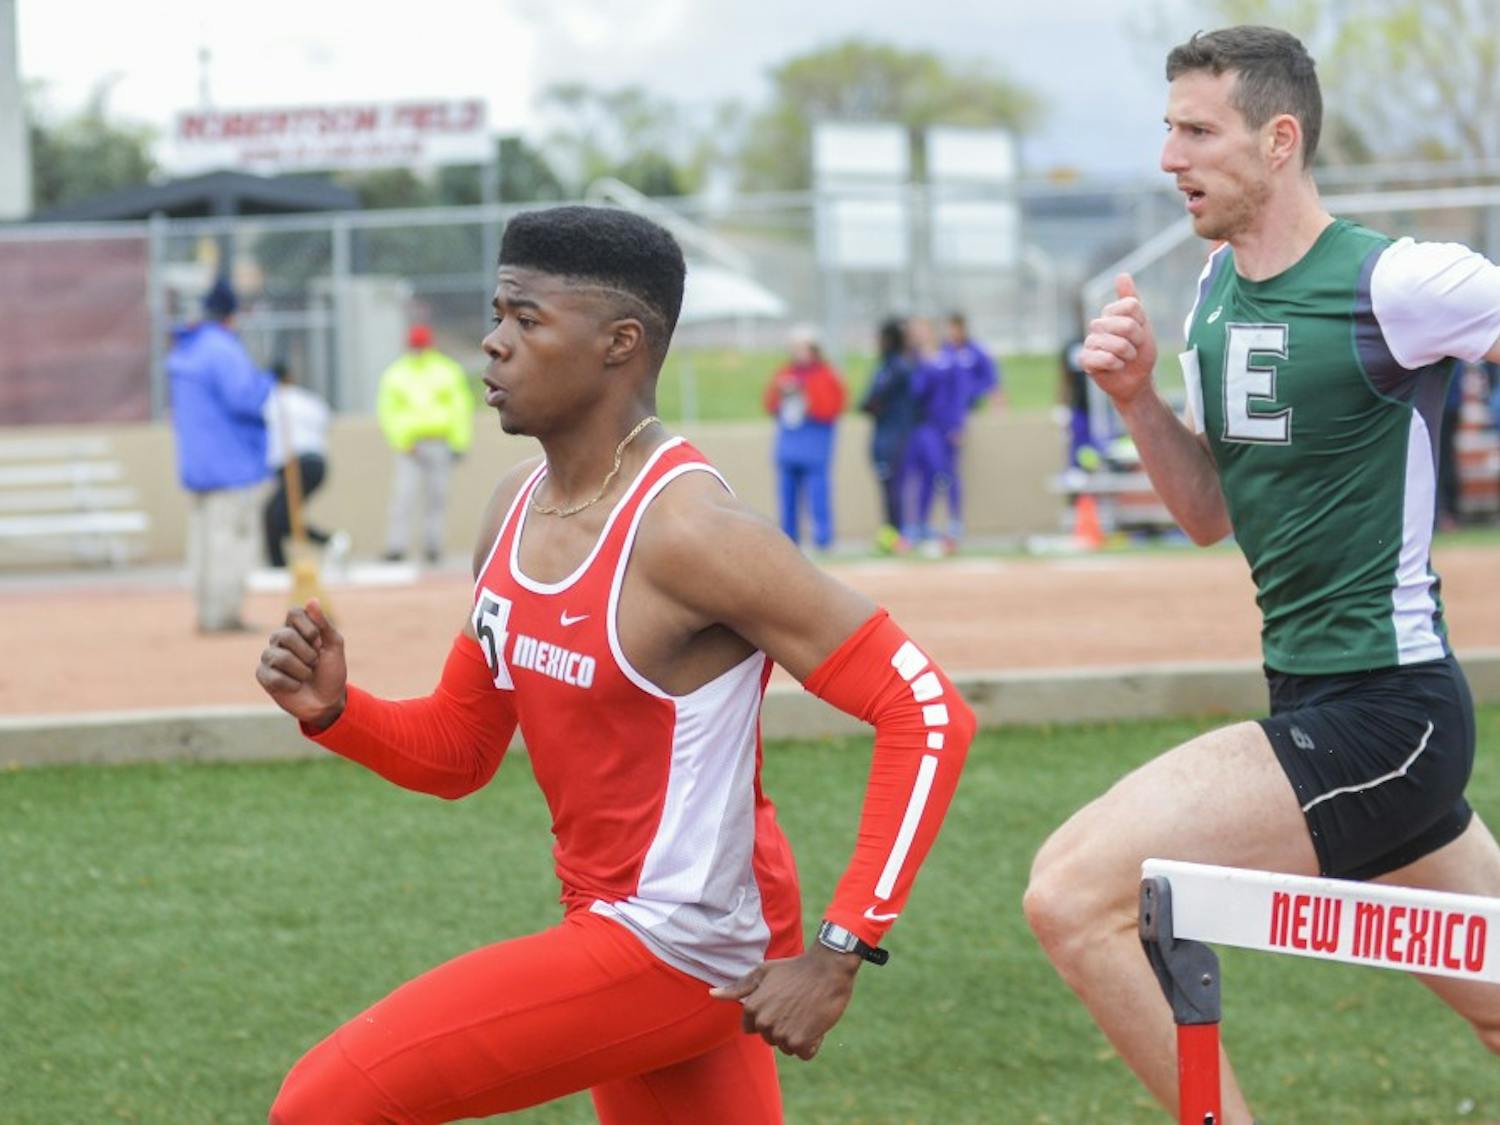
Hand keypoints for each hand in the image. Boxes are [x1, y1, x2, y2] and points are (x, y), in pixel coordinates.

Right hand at [255, 599, 346, 729]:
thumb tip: (312, 600)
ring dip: (302, 671)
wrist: (327, 701)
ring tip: (306, 676)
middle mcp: (279, 639)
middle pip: (285, 635)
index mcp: (296, 628)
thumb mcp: (334, 646)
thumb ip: (324, 624)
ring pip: (280, 658)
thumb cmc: (331, 671)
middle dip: (308, 654)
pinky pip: (273, 677)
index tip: (319, 641)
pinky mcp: (263, 675)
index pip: (294, 612)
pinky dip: (292, 684)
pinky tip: (295, 687)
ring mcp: (269, 657)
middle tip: (314, 663)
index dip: (308, 627)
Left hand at [708, 945, 858, 1059]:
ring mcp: (782, 1033)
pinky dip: (812, 1043)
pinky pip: (804, 1053)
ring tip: (808, 1012)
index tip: (782, 1002)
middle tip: (798, 1006)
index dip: (770, 1017)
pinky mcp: (801, 1042)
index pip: (753, 1029)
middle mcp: (764, 1022)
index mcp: (752, 1007)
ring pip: (788, 1047)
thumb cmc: (795, 969)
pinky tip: (816, 1023)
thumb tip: (712, 994)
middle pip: (771, 1039)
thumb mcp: (763, 972)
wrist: (827, 968)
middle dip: (784, 1027)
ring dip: (799, 1036)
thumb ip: (738, 987)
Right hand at [1081, 273, 1157, 409]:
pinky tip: (1115, 367)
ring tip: (1124, 360)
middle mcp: (1098, 325)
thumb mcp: (1142, 325)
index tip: (1140, 334)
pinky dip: (1116, 365)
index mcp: (1111, 314)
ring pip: (1117, 344)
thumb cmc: (1139, 353)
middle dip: (1137, 341)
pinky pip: (1105, 358)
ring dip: (1128, 356)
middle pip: (1126, 325)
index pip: (1131, 306)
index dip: (1142, 323)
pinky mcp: (1084, 360)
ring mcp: (1089, 342)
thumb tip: (1122, 275)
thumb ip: (1131, 300)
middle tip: (1133, 350)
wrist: (1135, 381)